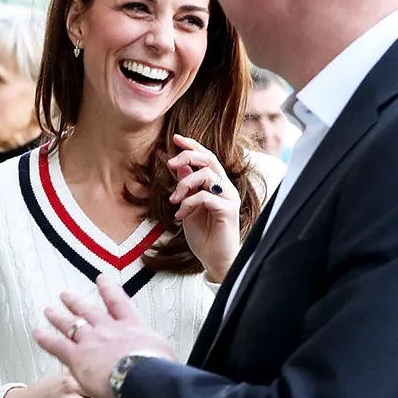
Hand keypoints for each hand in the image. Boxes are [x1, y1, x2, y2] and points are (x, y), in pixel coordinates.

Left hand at [35, 276, 178, 397]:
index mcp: (132, 327)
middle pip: (89, 311)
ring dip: (58, 316)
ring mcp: (91, 341)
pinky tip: (37, 333)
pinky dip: (46, 338)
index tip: (101, 279)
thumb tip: (164, 363)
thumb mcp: (166, 357)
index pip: (118, 302)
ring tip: (49, 309)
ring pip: (70, 325)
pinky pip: (57, 345)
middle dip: (76, 302)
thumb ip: (158, 355)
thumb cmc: (159, 371)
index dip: (108, 289)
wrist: (143, 378)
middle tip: (65, 295)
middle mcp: (109, 329)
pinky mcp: (77, 357)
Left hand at [168, 134, 240, 281]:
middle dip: (187, 156)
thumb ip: (186, 186)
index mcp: (217, 185)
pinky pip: (205, 197)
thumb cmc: (203, 236)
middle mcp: (225, 188)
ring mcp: (229, 198)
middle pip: (209, 159)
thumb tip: (179, 165)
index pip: (207, 157)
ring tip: (174, 201)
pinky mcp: (228, 210)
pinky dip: (188, 203)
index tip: (175, 137)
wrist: (214, 260)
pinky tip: (181, 215)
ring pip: (206, 175)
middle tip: (169, 163)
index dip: (192, 145)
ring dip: (184, 185)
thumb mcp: (188, 207)